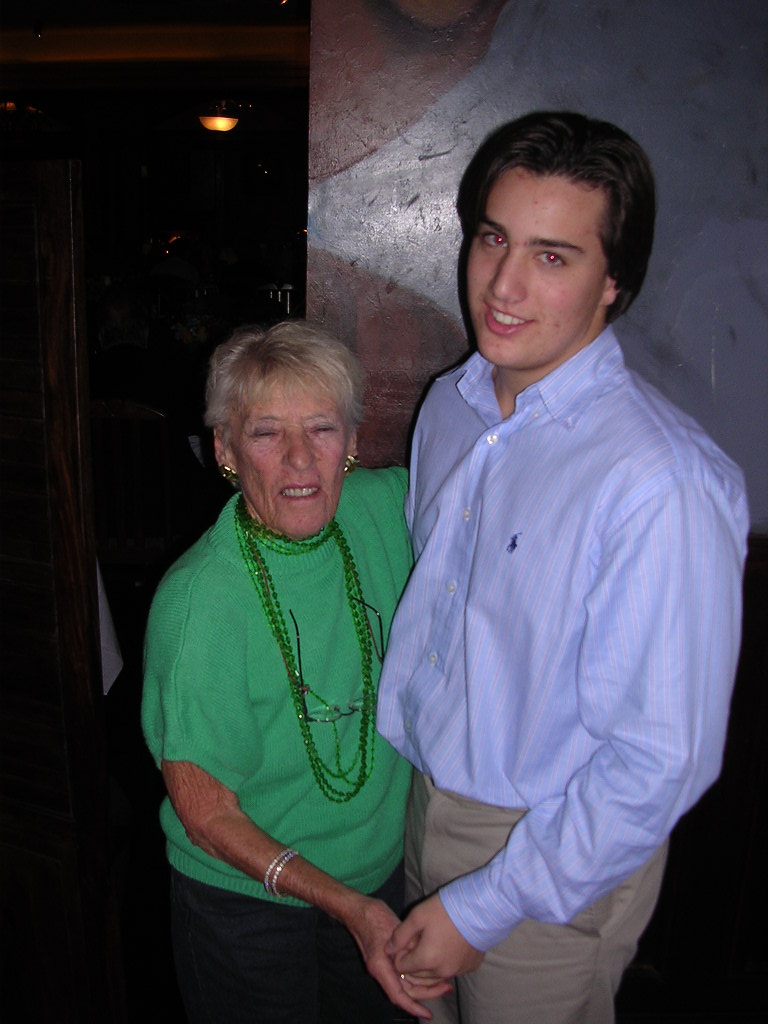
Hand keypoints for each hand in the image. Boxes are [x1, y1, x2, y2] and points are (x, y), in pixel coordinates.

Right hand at [345, 894, 450, 1018]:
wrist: (357, 909)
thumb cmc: (372, 917)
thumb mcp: (394, 928)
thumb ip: (409, 944)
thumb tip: (425, 957)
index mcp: (380, 967)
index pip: (397, 995)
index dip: (413, 1007)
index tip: (427, 1015)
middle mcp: (381, 970)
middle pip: (405, 992)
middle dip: (426, 993)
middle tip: (447, 987)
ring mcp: (383, 965)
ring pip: (405, 983)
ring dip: (423, 984)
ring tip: (443, 979)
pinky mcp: (386, 958)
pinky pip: (403, 973)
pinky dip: (417, 974)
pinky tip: (429, 968)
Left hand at [386, 893, 483, 982]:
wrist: (482, 907)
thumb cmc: (447, 909)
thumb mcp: (417, 916)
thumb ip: (400, 935)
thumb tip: (388, 949)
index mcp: (426, 960)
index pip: (401, 968)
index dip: (401, 953)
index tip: (408, 938)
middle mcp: (441, 972)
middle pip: (417, 974)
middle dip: (413, 959)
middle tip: (420, 937)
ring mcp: (458, 971)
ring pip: (434, 975)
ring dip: (429, 963)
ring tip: (434, 939)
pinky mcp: (470, 967)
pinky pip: (451, 970)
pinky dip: (446, 962)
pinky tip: (449, 943)